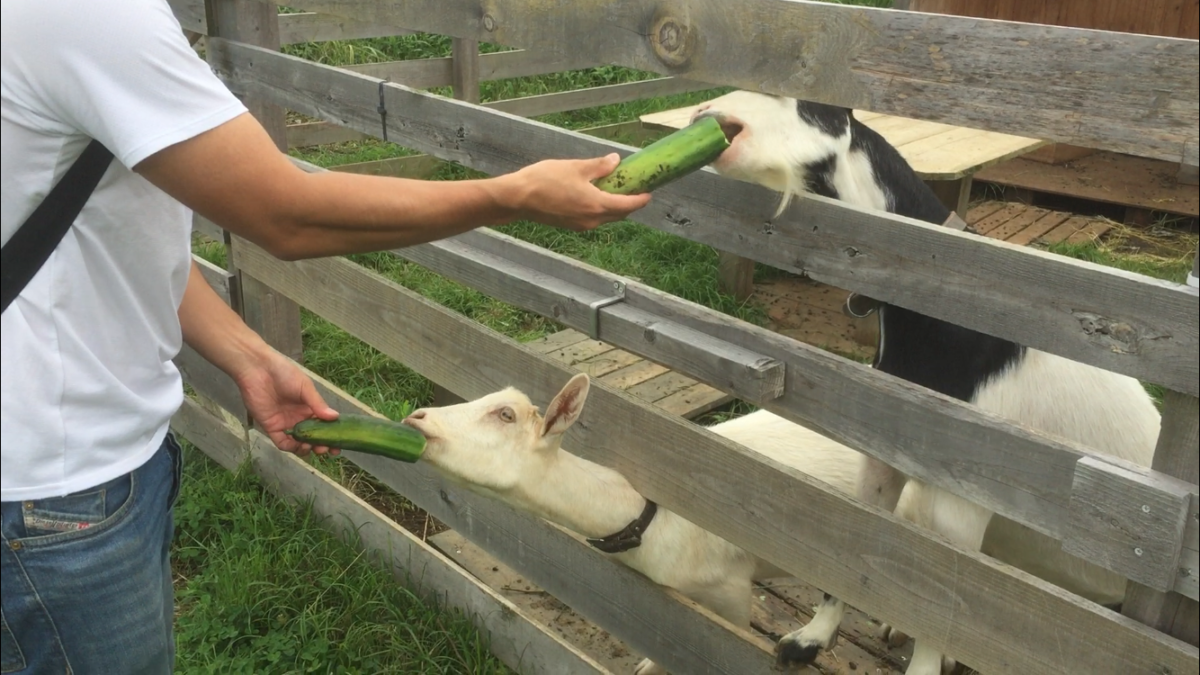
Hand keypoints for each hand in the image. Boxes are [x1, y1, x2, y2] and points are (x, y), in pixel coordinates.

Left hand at [234, 348, 339, 456]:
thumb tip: (335, 417)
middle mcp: (299, 417)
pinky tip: (298, 446)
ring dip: (306, 448)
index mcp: (309, 407)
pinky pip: (282, 442)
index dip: (331, 436)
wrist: (258, 370)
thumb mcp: (305, 387)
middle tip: (324, 449)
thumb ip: (318, 404)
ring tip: (311, 447)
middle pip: (312, 437)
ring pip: (298, 443)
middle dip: (320, 445)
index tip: (338, 445)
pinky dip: (291, 447)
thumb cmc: (284, 373)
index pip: (323, 425)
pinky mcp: (271, 427)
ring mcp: (285, 423)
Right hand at [506, 154, 651, 230]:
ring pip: (606, 217)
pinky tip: (595, 195)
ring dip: (614, 206)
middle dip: (629, 203)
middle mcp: (592, 220)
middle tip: (633, 187)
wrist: (518, 198)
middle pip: (619, 214)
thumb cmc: (545, 180)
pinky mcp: (571, 225)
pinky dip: (600, 209)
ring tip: (614, 189)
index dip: (641, 199)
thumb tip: (616, 161)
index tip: (649, 191)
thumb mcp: (576, 167)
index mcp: (597, 205)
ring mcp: (581, 225)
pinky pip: (593, 218)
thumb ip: (599, 166)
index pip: (628, 205)